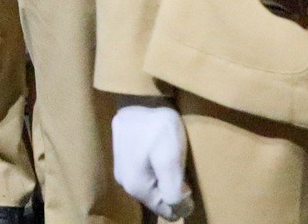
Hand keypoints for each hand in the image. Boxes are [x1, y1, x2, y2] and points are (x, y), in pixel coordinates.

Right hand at [112, 103, 193, 220]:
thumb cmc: (158, 127)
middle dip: (171, 188)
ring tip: (170, 157)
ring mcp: (121, 169)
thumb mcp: (171, 159)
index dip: (181, 199)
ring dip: (163, 178)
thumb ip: (173, 190)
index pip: (166, 211)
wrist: (140, 96)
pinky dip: (155, 168)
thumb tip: (180, 211)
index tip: (187, 180)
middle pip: (157, 199)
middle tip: (179, 166)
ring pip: (151, 186)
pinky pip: (144, 173)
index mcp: (135, 186)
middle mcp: (124, 182)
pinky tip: (159, 152)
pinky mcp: (122, 156)